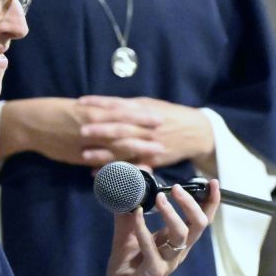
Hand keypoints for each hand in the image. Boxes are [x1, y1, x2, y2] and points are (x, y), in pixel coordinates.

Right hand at [0, 97, 163, 164]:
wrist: (30, 122)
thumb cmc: (54, 112)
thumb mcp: (77, 108)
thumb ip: (96, 112)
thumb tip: (115, 115)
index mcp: (94, 110)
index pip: (124, 113)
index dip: (142, 117)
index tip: (160, 118)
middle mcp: (94, 124)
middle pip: (126, 130)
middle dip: (146, 135)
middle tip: (167, 139)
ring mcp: (88, 140)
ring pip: (117, 146)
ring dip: (138, 150)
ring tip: (155, 155)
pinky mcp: (80, 154)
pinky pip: (102, 160)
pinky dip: (117, 165)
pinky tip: (129, 170)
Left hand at [77, 96, 215, 169]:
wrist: (195, 132)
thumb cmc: (170, 115)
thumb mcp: (151, 105)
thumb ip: (130, 106)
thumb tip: (105, 105)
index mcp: (144, 110)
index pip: (118, 105)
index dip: (99, 104)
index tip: (81, 103)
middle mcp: (146, 127)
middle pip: (121, 128)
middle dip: (101, 130)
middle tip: (81, 131)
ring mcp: (149, 144)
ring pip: (124, 149)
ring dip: (103, 153)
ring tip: (84, 154)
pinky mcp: (152, 159)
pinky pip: (131, 166)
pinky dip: (114, 169)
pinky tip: (98, 172)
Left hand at [92, 179, 220, 275]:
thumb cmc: (127, 270)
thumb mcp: (127, 237)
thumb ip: (129, 216)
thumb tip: (126, 190)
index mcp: (176, 243)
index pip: (200, 220)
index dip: (210, 202)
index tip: (212, 182)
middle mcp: (177, 252)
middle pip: (198, 225)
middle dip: (192, 204)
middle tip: (177, 187)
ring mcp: (167, 263)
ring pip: (182, 236)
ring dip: (172, 214)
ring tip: (160, 198)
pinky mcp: (153, 274)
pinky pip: (153, 251)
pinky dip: (144, 230)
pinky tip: (136, 215)